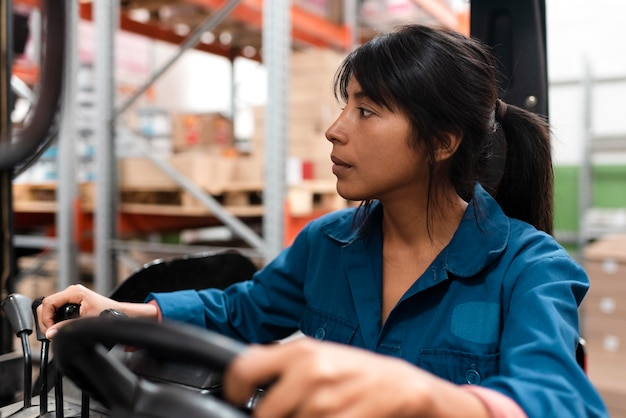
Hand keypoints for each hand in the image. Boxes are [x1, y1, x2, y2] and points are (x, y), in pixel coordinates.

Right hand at [37, 284, 120, 338]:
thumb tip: (50, 333)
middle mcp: (71, 292)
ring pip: (49, 308)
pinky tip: (60, 326)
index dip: (46, 318)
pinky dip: (55, 319)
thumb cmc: (107, 313)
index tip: (50, 329)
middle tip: (51, 332)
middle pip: (46, 305)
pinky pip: (56, 310)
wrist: (118, 313)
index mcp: (74, 292)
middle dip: (46, 320)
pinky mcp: (72, 302)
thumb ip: (66, 326)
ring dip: (50, 321)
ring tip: (56, 331)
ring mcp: (71, 297)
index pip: (48, 302)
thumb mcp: (85, 321)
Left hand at [223, 338, 488, 417]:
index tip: (238, 398)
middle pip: (263, 413)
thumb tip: (243, 380)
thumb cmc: (358, 372)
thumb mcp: (319, 355)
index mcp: (300, 351)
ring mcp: (325, 403)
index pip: (243, 369)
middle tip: (288, 411)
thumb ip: (281, 364)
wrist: (401, 387)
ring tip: (316, 413)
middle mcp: (309, 373)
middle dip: (272, 416)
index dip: (233, 389)